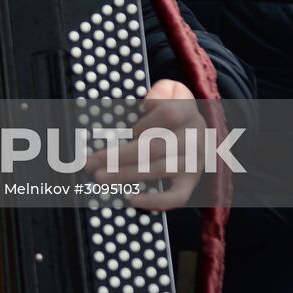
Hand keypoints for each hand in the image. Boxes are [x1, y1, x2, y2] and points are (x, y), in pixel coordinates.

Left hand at [85, 79, 206, 210]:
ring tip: (100, 177)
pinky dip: (156, 201)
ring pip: (159, 170)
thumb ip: (161, 91)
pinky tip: (132, 199)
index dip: (146, 123)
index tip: (129, 131)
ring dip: (126, 175)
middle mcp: (193, 139)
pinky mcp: (191, 182)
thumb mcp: (171, 92)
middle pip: (156, 147)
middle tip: (92, 163)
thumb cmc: (174, 109)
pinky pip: (177, 197)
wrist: (200, 130)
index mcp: (187, 112)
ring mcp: (194, 163)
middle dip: (120, 156)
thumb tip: (149, 102)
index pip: (168, 115)